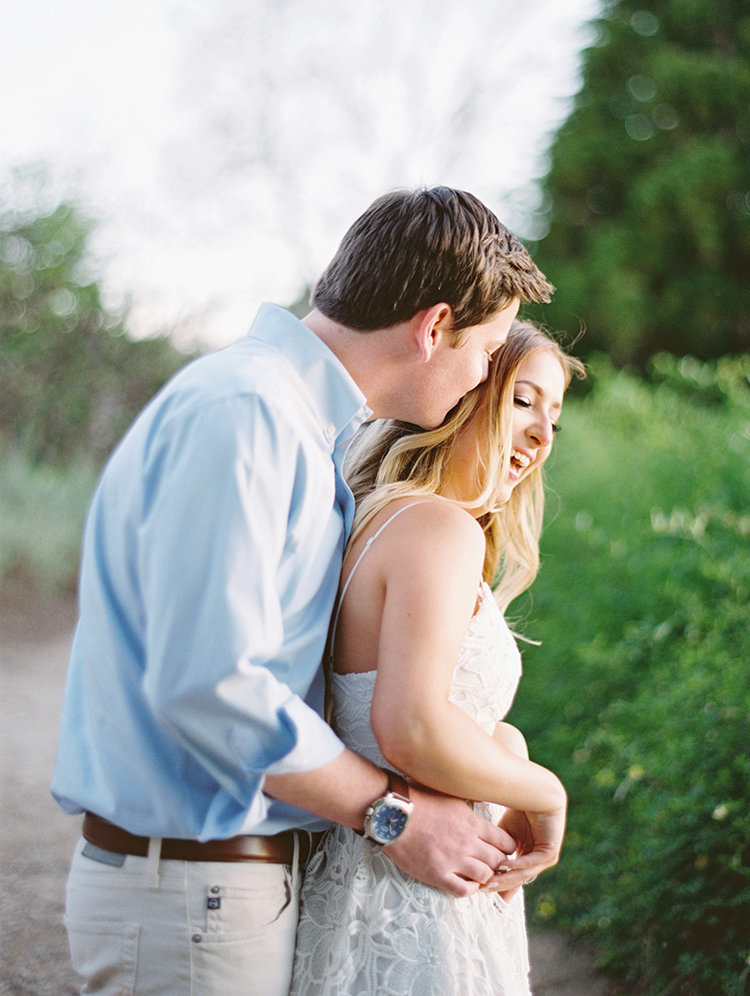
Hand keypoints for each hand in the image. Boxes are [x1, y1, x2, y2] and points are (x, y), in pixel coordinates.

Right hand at [384, 785, 517, 896]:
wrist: (393, 814)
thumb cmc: (418, 800)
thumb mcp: (450, 794)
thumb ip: (469, 803)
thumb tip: (483, 800)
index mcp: (471, 822)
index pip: (504, 841)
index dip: (507, 847)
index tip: (504, 849)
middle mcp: (467, 843)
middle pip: (497, 860)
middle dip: (499, 863)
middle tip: (494, 863)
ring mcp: (453, 860)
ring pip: (484, 876)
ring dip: (485, 876)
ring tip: (480, 873)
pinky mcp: (438, 875)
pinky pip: (463, 890)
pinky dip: (469, 889)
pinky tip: (465, 882)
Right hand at [482, 804, 566, 898]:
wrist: (537, 794)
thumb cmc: (521, 811)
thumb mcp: (504, 833)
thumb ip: (497, 847)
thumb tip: (481, 860)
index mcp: (528, 857)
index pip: (513, 877)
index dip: (500, 886)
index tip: (484, 893)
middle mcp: (537, 861)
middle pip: (517, 879)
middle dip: (500, 886)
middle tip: (484, 892)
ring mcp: (545, 859)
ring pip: (523, 873)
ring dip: (506, 878)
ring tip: (490, 882)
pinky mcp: (550, 852)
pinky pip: (531, 862)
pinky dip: (517, 865)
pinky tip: (504, 866)